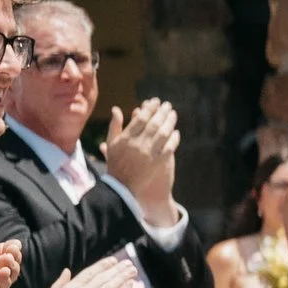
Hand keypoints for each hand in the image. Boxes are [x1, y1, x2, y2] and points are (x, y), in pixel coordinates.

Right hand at [31, 251, 134, 287]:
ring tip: (133, 270)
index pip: (89, 273)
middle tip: (128, 263)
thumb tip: (67, 270)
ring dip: (123, 277)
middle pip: (102, 278)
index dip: (103, 265)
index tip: (114, 261)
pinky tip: (130, 285)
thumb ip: (58, 285)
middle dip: (117, 269)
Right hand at [100, 98, 180, 216]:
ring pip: (163, 134)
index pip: (141, 118)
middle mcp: (138, 145)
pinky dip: (173, 140)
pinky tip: (176, 133)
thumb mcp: (112, 143)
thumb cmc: (115, 163)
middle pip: (154, 124)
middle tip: (167, 105)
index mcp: (126, 138)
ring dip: (170, 122)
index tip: (155, 101)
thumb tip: (116, 108)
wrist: (122, 186)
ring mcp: (149, 154)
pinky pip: (168, 148)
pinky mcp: (157, 163)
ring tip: (173, 114)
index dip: (150, 108)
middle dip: (162, 112)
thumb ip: (115, 125)